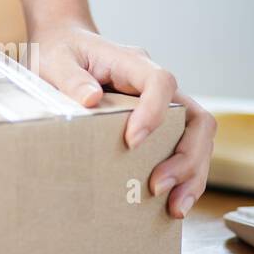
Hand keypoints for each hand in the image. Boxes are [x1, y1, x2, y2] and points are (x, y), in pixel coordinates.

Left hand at [29, 22, 216, 218]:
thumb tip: (90, 99)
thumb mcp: (55, 60)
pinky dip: (183, 178)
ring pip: (198, 138)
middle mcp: (155, 85)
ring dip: (192, 174)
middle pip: (196, 117)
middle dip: (186, 157)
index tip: (132, 141)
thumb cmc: (62, 51)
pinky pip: (183, 149)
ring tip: (175, 208)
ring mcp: (162, 106)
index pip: (161, 81)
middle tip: (158, 187)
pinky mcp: (158, 125)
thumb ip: (71, 78)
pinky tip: (169, 205)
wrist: (64, 45)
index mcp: (133, 63)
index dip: (154, 112)